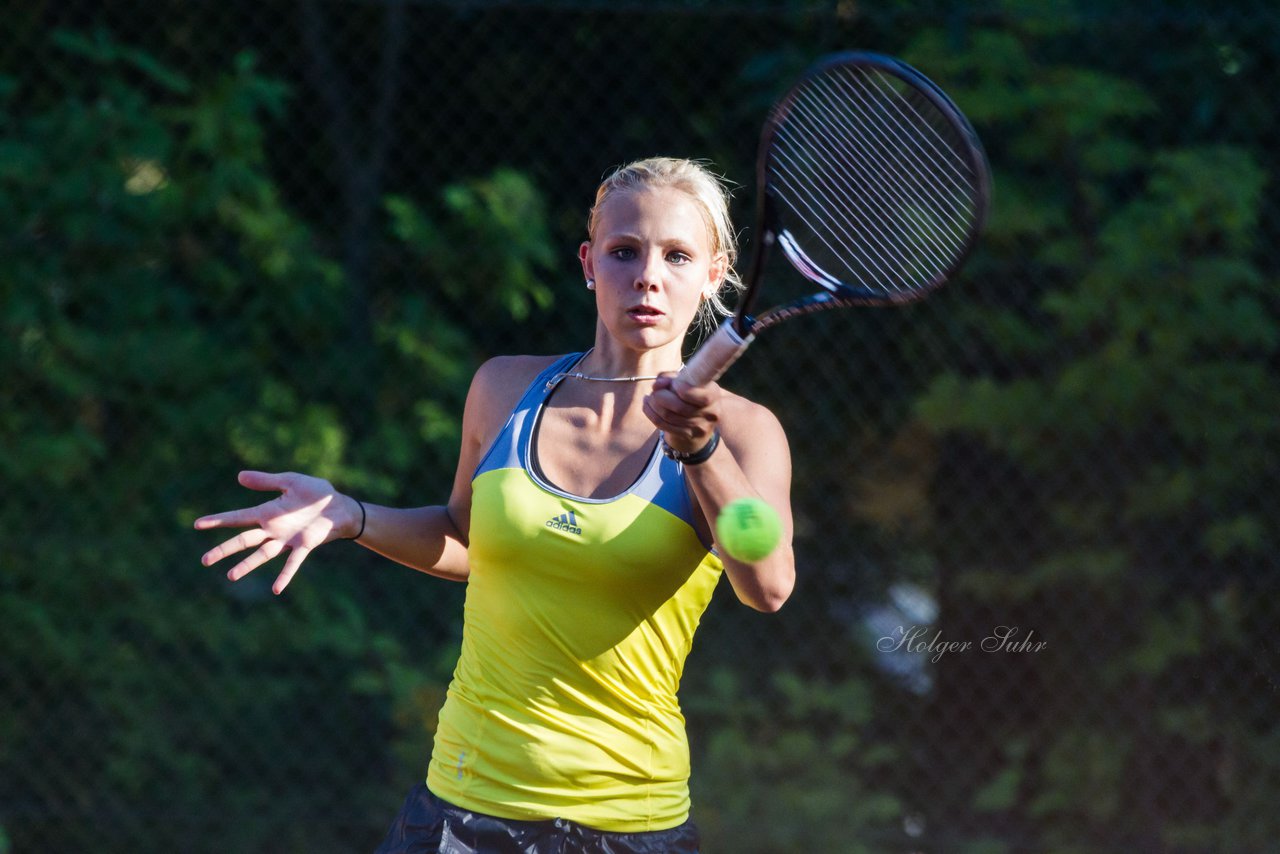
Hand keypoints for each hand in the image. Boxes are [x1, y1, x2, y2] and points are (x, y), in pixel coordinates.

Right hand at [194, 470, 358, 594]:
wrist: (340, 506)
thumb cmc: (316, 494)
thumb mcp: (290, 481)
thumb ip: (266, 481)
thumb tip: (239, 476)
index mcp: (268, 512)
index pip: (237, 518)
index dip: (218, 520)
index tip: (197, 524)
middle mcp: (273, 529)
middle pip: (243, 540)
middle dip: (224, 549)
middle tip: (204, 560)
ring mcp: (287, 539)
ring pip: (262, 554)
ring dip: (247, 565)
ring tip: (230, 576)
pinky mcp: (304, 545)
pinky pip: (293, 563)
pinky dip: (285, 575)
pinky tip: (276, 589)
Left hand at [643, 374, 721, 454]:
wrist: (700, 422)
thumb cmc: (691, 395)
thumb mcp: (686, 381)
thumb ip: (671, 377)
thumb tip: (657, 384)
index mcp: (713, 393)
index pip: (693, 393)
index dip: (677, 387)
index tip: (671, 384)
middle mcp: (710, 412)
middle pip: (678, 406)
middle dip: (660, 396)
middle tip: (654, 391)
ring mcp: (699, 426)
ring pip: (668, 416)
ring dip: (652, 405)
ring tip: (649, 397)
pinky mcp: (688, 435)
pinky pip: (663, 425)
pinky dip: (651, 413)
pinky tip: (647, 406)